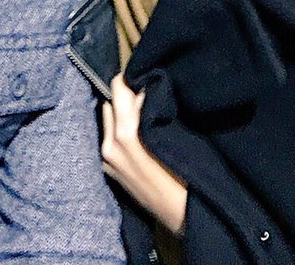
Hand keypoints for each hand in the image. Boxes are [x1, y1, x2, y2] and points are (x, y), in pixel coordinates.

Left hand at [102, 74, 187, 234]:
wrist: (184, 216)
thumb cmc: (187, 173)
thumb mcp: (175, 133)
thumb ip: (153, 107)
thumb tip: (146, 88)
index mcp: (125, 133)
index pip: (118, 87)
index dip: (132, 79)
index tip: (145, 77)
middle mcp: (110, 144)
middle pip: (110, 102)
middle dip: (126, 96)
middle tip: (145, 96)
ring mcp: (107, 160)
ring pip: (108, 119)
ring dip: (121, 114)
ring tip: (141, 117)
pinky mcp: (108, 171)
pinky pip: (108, 138)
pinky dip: (119, 131)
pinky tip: (137, 137)